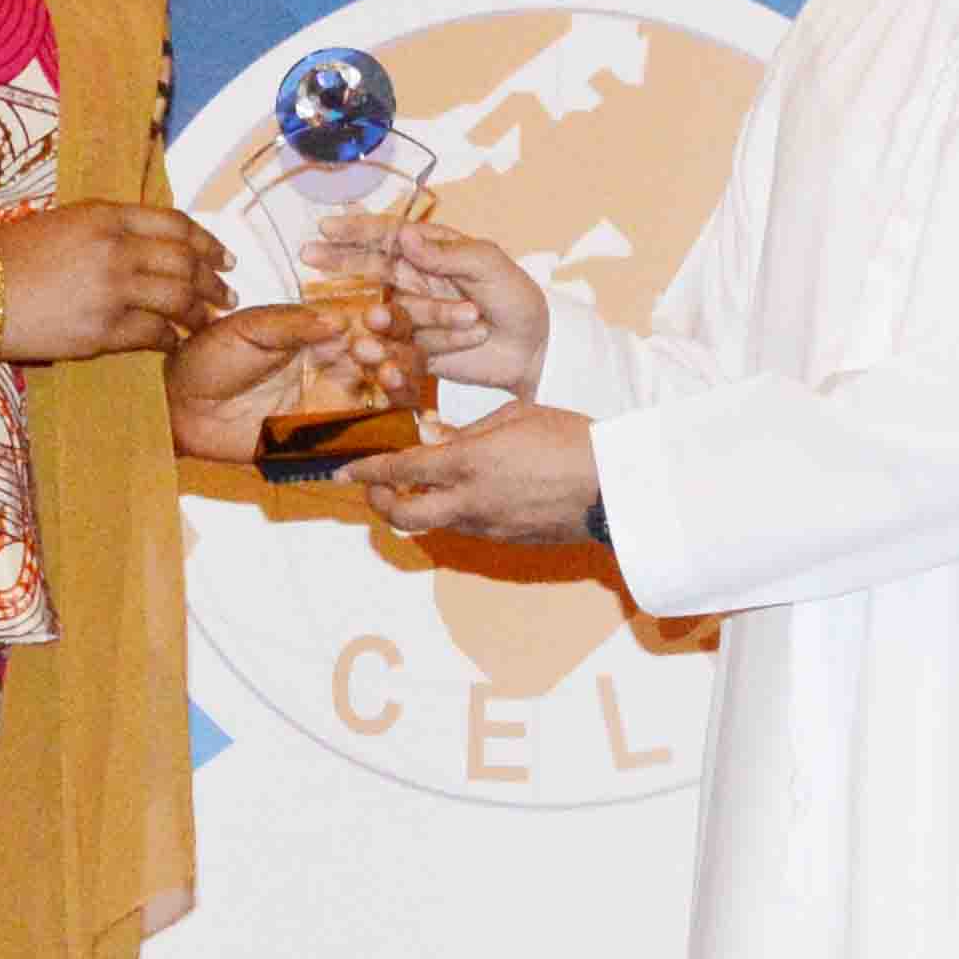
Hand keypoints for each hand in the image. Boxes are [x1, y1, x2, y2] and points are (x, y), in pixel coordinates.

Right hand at [0, 199, 230, 362]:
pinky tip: (173, 342)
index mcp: (105, 216)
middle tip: (226, 292)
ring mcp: (111, 290)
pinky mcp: (100, 330)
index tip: (222, 255)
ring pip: (178, 299)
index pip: (175, 224)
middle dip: (213, 279)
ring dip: (199, 312)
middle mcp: (116, 249)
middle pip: (185, 262)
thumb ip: (107, 228)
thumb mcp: (62, 222)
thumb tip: (147, 242)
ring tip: (205, 320)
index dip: (207, 242)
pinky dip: (169, 338)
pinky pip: (152, 334)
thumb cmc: (8, 255)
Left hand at [165, 298, 417, 465]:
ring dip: (403, 385)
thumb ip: (292, 325)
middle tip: (373, 351)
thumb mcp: (248, 329)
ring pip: (395, 396)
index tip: (376, 318)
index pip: (375, 322)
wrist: (180, 407)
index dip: (388, 319)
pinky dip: (393, 433)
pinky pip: (373, 440)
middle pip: (398, 356)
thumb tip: (341, 321)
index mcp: (325, 332)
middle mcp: (341, 366)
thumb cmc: (209, 359)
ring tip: (384, 376)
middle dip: (401, 350)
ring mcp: (339, 404)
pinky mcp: (331, 440)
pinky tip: (393, 421)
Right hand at [330, 217, 543, 391]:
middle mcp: (417, 280)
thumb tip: (405, 236)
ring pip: (380, 314)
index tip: (325, 226)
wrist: (535, 348)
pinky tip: (376, 363)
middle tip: (308, 255)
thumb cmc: (517, 298)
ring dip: (368, 320)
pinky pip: (394, 351)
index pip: (389, 235)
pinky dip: (383, 357)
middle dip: (340, 261)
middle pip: (371, 268)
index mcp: (433, 251)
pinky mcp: (419, 349)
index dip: (357, 229)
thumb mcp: (488, 266)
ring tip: (361, 329)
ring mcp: (416, 316)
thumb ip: (447, 254)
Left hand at [341, 402, 602, 546]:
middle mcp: (469, 502)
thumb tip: (434, 435)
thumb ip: (467, 431)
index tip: (343, 470)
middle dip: (381, 503)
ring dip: (418, 508)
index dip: (366, 471)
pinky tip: (465, 493)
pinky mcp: (507, 541)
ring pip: (434, 525)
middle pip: (404, 517)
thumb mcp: (513, 417)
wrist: (615, 487)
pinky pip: (466, 528)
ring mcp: (488, 527)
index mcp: (467, 465)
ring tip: (421, 486)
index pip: (400, 471)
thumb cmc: (570, 439)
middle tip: (377, 487)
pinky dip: (453, 512)